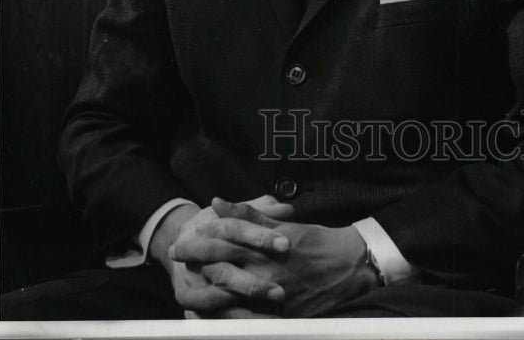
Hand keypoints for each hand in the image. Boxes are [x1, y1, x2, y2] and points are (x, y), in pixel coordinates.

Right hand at [153, 196, 293, 314]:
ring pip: (216, 299)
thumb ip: (260, 211)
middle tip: (280, 293)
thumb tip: (287, 210)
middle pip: (224, 272)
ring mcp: (191, 284)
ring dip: (243, 310)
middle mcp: (196, 258)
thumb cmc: (217, 228)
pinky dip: (231, 323)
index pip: (235, 230)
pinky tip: (255, 327)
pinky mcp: (190, 303)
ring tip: (271, 317)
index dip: (260, 236)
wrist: (179, 245)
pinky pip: (210, 318)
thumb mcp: (234, 214)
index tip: (286, 244)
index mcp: (208, 229)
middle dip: (253, 284)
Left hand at [190, 198, 378, 317]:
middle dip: (194, 269)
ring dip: (204, 296)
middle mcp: (262, 271)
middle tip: (176, 266)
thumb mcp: (282, 224)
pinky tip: (212, 318)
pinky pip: (246, 322)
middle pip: (219, 272)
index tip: (180, 244)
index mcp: (262, 247)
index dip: (197, 245)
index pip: (221, 245)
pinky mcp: (279, 315)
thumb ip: (249, 214)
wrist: (347, 265)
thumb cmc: (314, 239)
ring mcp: (269, 296)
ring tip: (186, 295)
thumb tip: (217, 201)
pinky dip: (226, 320)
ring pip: (228, 300)